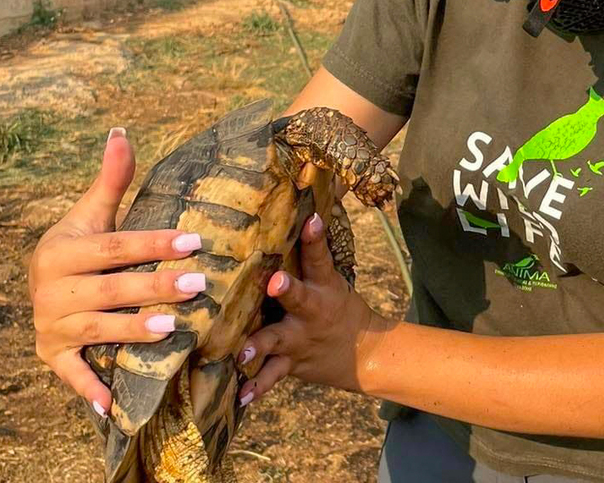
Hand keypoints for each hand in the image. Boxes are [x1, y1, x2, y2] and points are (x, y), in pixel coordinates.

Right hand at [29, 128, 206, 415]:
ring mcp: (50, 326)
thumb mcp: (93, 215)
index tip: (194, 241)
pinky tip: (114, 402)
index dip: (153, 244)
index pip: (114, 247)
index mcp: (62, 250)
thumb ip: (111, 179)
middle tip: (198, 284)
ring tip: (174, 329)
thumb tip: (121, 132)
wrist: (41, 289)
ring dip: (133, 331)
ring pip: (96, 329)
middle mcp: (50, 289)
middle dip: (153, 287)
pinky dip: (90, 388)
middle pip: (109, 289)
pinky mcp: (52, 357)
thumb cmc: (81, 248)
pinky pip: (72, 374)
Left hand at [235, 212, 391, 405]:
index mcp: (322, 286)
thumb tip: (299, 208)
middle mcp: (311, 311)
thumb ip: (310, 254)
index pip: (320, 256)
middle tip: (274, 283)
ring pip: (276, 341)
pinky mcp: (291, 363)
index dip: (315, 237)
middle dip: (287, 290)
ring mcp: (299, 339)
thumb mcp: (331, 280)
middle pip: (298, 297)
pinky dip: (256, 387)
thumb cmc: (338, 307)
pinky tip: (240, 396)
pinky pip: (271, 376)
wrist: (363, 354)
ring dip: (259, 345)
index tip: (310, 219)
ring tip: (241, 353)